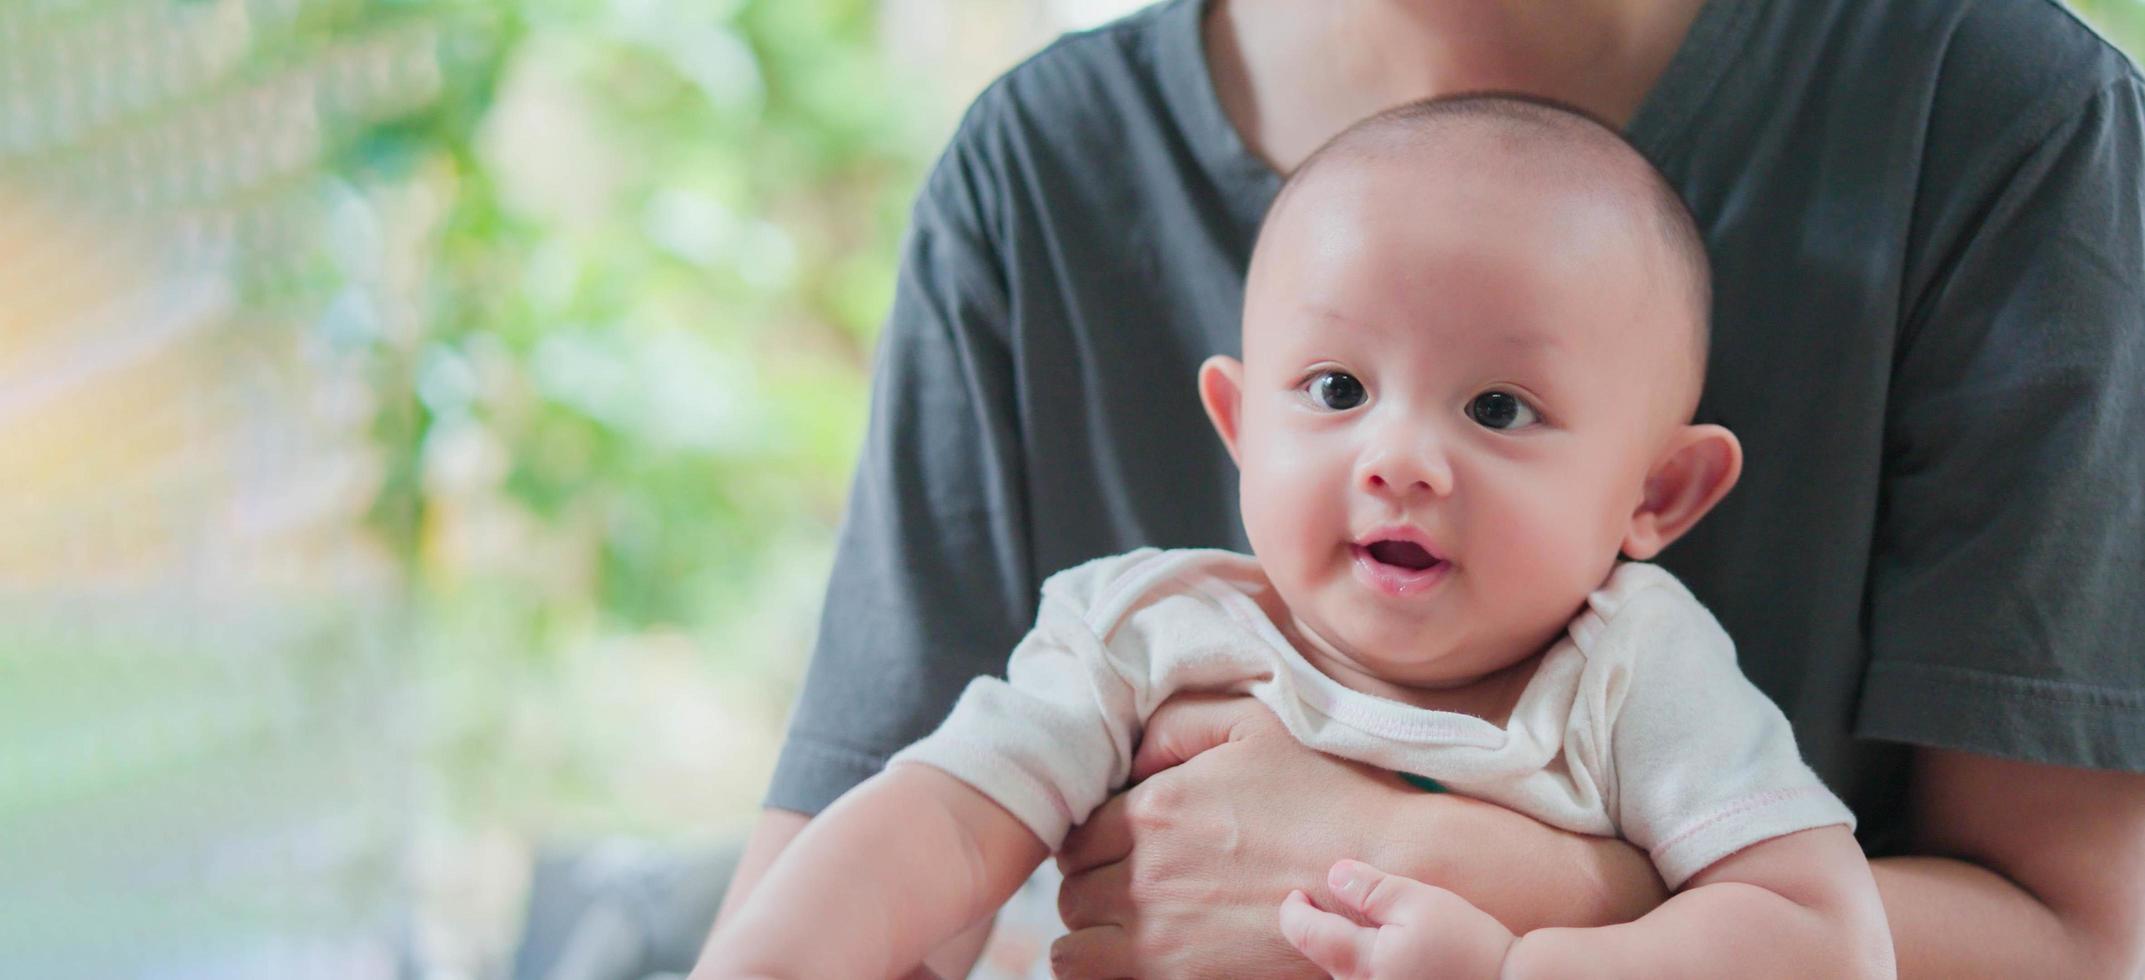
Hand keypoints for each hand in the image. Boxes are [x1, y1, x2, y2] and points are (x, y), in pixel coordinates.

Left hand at [1049, 694, 1665, 978]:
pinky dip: (1103, 970)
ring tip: (1130, 925)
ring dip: (1092, 933)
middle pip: (1072, 887)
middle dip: (1094, 883)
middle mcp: (1144, 872)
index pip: (1075, 828)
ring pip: (1073, 943)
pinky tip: (1140, 956)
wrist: (1388, 875)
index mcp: (1154, 807)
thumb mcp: (1256, 725)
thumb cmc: (1330, 796)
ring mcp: (1158, 935)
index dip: (1095, 835)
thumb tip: (1127, 754)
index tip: (1121, 840)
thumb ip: (1178, 722)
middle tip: (1133, 882)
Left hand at [1280, 859, 1516, 979]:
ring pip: (1346, 974)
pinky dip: (1364, 965)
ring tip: (1352, 927)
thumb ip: (1372, 889)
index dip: (1294, 913)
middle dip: (1316, 932)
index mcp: (1365, 963)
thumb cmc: (1467, 942)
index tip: (1294, 894)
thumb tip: (1333, 875)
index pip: (1307, 936)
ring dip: (1341, 951)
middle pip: (1324, 959)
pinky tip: (1381, 951)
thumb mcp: (1420, 902)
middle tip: (1315, 906)